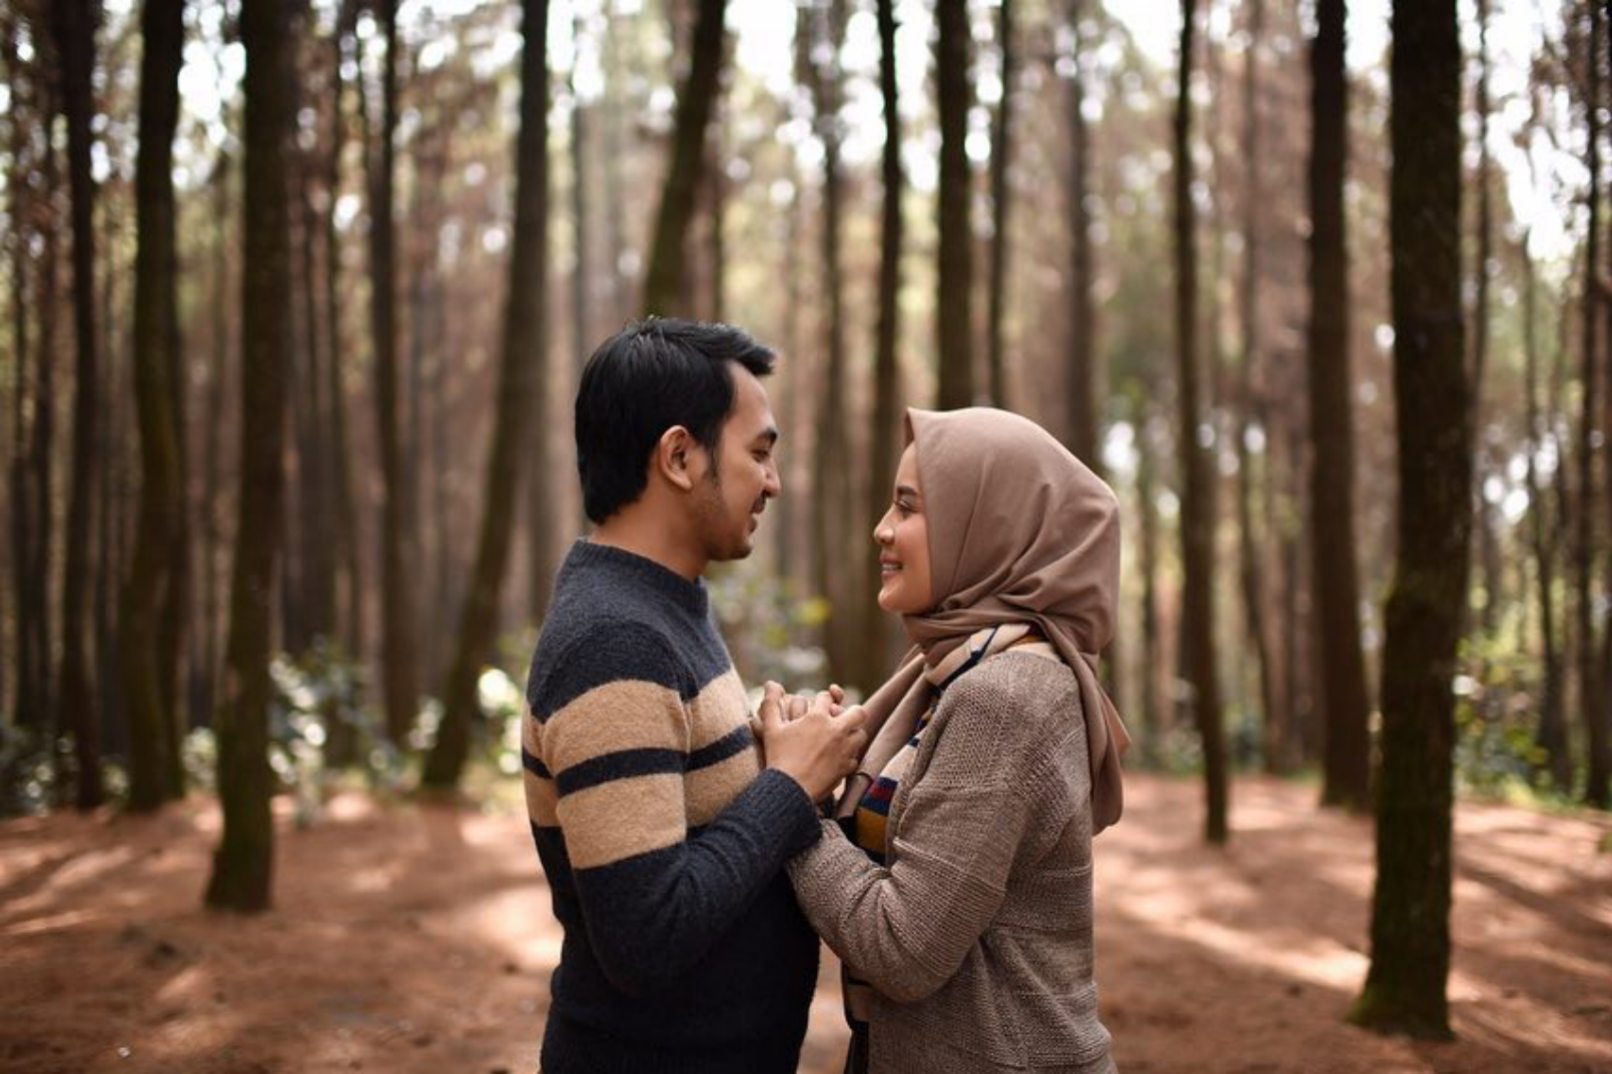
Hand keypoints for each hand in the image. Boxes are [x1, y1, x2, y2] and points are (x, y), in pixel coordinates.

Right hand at [758, 682, 867, 801]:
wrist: (789, 790)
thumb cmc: (778, 757)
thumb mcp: (770, 728)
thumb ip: (770, 703)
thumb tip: (771, 684)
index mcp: (817, 717)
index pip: (827, 698)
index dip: (822, 699)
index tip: (818, 706)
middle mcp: (836, 730)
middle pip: (858, 712)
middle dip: (852, 713)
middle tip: (842, 719)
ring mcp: (844, 749)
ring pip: (861, 735)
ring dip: (852, 734)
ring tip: (841, 739)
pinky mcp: (847, 768)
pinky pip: (855, 757)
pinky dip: (848, 757)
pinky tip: (837, 759)